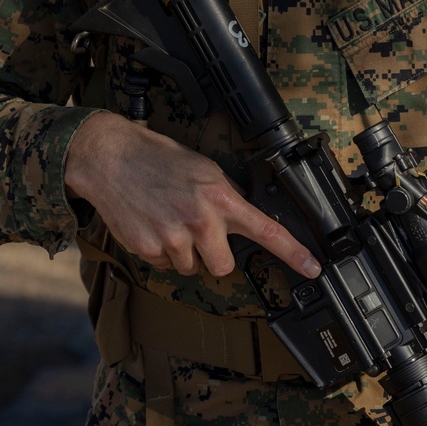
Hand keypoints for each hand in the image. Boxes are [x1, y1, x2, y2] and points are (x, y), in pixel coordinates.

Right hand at [65, 109, 320, 279]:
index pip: (266, 231)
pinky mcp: (148, 249)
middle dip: (213, 256)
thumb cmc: (158, 158)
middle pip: (223, 266)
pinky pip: (164, 266)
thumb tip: (241, 219)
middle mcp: (201, 220)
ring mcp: (173, 238)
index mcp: (220, 197)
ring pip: (191, 268)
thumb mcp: (204, 170)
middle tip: (198, 233)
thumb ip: (225, 197)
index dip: (294, 253)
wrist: (112, 157)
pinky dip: (160, 252)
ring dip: (184, 252)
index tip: (314, 268)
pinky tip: (152, 224)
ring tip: (168, 219)